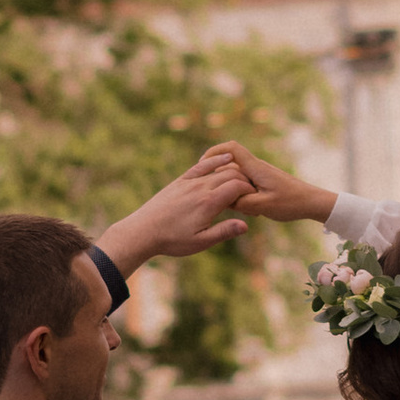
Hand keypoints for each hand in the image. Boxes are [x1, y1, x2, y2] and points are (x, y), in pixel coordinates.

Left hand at [97, 158, 251, 276]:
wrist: (143, 231)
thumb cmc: (172, 240)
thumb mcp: (200, 242)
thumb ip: (224, 231)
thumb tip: (246, 225)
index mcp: (208, 203)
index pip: (237, 187)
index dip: (250, 190)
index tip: (255, 198)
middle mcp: (200, 188)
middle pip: (230, 175)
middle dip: (245, 180)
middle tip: (253, 190)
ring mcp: (189, 182)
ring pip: (217, 169)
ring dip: (234, 170)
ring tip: (244, 177)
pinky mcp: (180, 181)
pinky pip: (201, 167)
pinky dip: (215, 160)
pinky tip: (226, 157)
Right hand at [198, 141, 335, 228]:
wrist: (313, 203)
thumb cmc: (291, 203)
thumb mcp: (263, 206)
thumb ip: (240, 202)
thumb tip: (223, 200)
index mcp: (255, 168)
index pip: (230, 148)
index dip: (213, 152)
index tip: (202, 164)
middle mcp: (257, 167)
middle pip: (230, 165)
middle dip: (222, 180)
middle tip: (224, 199)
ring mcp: (261, 174)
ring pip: (237, 177)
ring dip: (234, 191)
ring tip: (246, 209)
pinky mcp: (265, 182)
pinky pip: (246, 184)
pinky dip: (244, 195)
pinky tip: (254, 211)